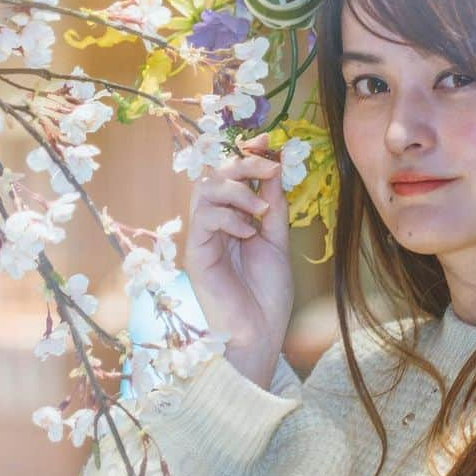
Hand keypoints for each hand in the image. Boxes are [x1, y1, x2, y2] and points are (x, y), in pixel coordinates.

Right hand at [184, 133, 294, 388]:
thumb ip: (273, 205)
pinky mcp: (197, 254)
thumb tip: (275, 164)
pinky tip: (248, 232)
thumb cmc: (267, 295)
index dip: (245, 154)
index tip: (267, 139)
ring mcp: (203, 238)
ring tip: (260, 209)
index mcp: (232, 218)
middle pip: (213, 175)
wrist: (259, 336)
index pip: (230, 175)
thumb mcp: (277, 241)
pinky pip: (204, 219)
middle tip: (267, 166)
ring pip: (204, 191)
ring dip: (235, 190)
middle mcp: (214, 223)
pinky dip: (228, 217)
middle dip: (241, 164)